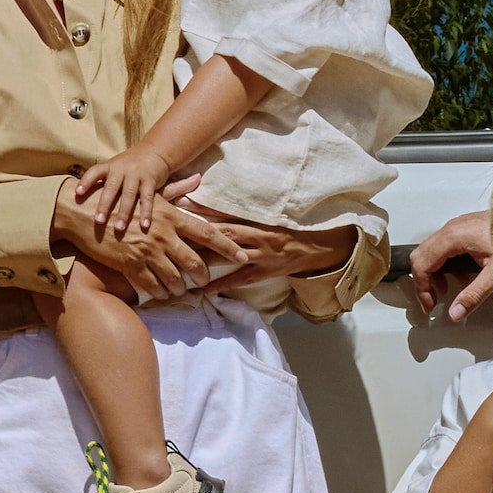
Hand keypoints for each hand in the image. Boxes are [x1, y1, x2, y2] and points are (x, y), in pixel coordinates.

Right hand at [51, 185, 212, 299]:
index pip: (207, 233)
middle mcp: (163, 235)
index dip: (227, 247)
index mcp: (171, 216)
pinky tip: (163, 293)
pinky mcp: (131, 266)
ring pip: (175, 278)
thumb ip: (177, 190)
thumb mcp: (150, 195)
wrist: (85, 215)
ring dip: (181, 288)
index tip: (243, 256)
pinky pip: (153, 286)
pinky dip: (161, 292)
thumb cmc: (120, 202)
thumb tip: (197, 177)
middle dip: (204, 275)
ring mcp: (147, 252)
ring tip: (182, 290)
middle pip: (194, 262)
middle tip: (206, 281)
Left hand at [66, 146, 173, 242]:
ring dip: (124, 212)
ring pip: (129, 195)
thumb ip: (100, 179)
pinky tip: (144, 226)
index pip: (94, 172)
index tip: (77, 193)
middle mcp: (122, 169)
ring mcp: (136, 175)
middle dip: (104, 205)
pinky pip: (147, 198)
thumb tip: (77, 197)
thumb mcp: (114, 167)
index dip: (86, 182)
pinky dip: (146, 212)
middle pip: (111, 188)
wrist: (154, 151)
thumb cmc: (129, 164)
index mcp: (110, 166)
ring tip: (119, 228)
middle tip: (98, 221)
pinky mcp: (150, 181)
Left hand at [169, 200, 344, 281]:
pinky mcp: (265, 272)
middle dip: (200, 232)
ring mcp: (262, 255)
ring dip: (206, 259)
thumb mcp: (271, 216)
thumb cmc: (290, 229)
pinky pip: (241, 279)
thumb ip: (247, 212)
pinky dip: (223, 284)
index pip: (228, 211)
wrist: (316, 247)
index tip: (183, 202)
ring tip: (184, 261)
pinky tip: (205, 289)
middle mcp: (259, 235)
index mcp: (259, 218)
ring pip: (230, 256)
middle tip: (175, 232)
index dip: (205, 208)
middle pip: (225, 232)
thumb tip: (216, 205)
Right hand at [407, 208, 492, 319]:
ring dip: (433, 272)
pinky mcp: (465, 228)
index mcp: (454, 237)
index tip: (429, 306)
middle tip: (433, 302)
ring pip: (430, 250)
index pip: (422, 263)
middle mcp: (451, 227)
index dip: (421, 288)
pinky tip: (461, 276)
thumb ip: (474, 294)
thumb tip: (455, 314)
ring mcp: (457, 225)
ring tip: (446, 291)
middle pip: (421, 255)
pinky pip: (443, 246)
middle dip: (423, 281)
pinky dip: (444, 263)